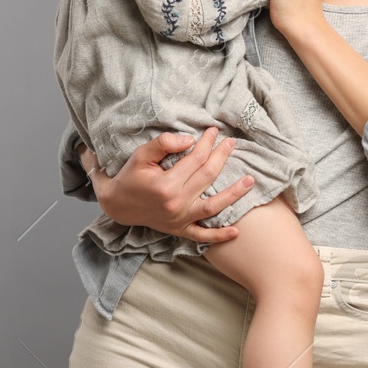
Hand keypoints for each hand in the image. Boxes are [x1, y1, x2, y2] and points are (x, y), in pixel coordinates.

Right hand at [78, 127, 252, 243]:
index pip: (195, 159)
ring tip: (249, 180)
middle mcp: (176, 204)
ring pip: (213, 207)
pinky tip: (236, 231)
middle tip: (231, 143)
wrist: (117, 205)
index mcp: (166, 184)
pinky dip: (219, 236)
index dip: (207, 143)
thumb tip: (189, 140)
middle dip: (221, 157)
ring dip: (234, 194)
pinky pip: (202, 236)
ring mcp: (179, 220)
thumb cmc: (130, 176)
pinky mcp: (179, 230)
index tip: (214, 132)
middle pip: (207, 177)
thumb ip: (164, 144)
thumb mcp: (140, 155)